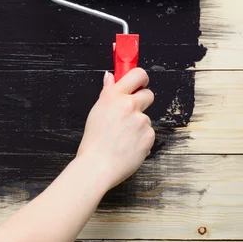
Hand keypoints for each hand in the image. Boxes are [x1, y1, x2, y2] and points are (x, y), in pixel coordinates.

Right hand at [76, 68, 154, 190]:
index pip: (138, 74)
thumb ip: (107, 92)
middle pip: (148, 94)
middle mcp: (129, 105)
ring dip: (138, 126)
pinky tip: (128, 147)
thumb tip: (110, 77)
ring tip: (122, 139)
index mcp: (113, 96)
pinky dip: (141, 140)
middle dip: (142, 102)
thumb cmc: (93, 142)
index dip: (141, 79)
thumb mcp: (96, 112)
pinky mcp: (149, 135)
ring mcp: (141, 120)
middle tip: (130, 114)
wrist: (97, 166)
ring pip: (146, 118)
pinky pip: (148, 133)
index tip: (139, 84)